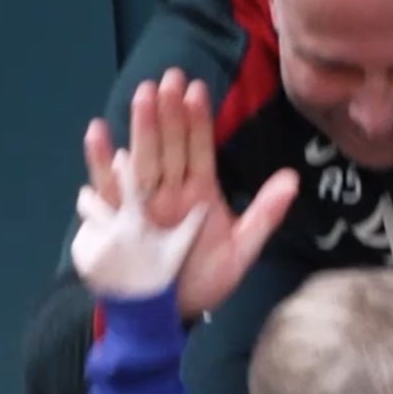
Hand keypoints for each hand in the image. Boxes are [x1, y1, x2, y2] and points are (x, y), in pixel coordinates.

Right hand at [84, 68, 298, 319]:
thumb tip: (293, 179)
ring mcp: (141, 203)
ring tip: (143, 95)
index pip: (199, 149)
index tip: (197, 89)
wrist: (164, 316)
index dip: (199, 121)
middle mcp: (169, 191)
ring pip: (142, 158)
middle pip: (169, 146)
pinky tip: (99, 133)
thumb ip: (265, 214)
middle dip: (169, 113)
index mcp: (198, 192)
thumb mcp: (240, 251)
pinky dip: (101, 162)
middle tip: (169, 77)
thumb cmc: (202, 281)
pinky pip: (106, 187)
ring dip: (142, 127)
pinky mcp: (115, 219)